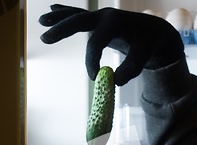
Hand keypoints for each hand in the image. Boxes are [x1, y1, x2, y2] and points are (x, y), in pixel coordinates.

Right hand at [39, 4, 183, 84]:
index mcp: (115, 23)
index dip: (92, 62)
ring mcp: (101, 17)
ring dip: (59, 19)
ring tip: (41, 21)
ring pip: (76, 16)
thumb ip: (131, 69)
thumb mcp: (144, 56)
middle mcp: (105, 16)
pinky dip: (65, 13)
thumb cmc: (148, 44)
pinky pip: (79, 16)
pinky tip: (51, 11)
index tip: (96, 78)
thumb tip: (114, 81)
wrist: (154, 31)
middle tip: (45, 39)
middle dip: (62, 29)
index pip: (96, 43)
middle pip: (80, 21)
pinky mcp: (99, 21)